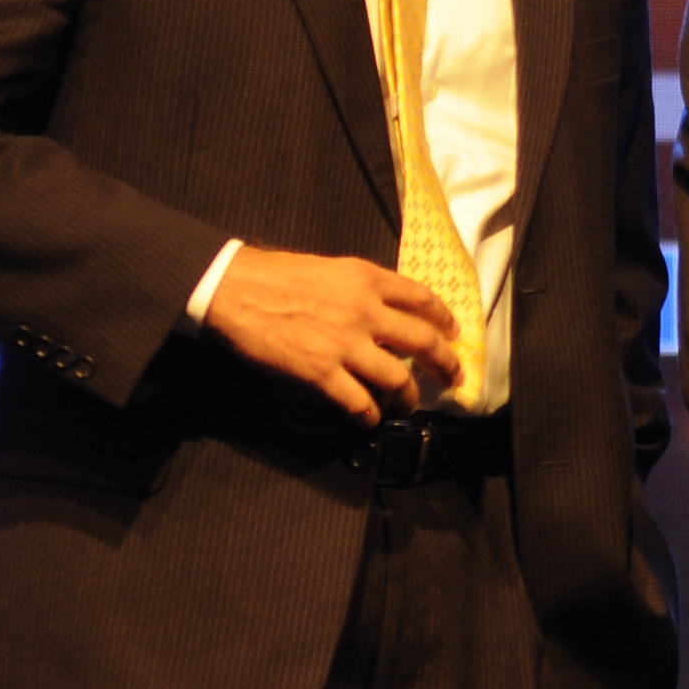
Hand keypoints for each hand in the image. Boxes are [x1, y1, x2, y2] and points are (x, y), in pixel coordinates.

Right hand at [202, 245, 455, 420]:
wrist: (235, 289)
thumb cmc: (276, 275)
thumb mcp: (331, 269)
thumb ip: (361, 288)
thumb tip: (383, 309)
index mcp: (368, 280)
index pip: (422, 298)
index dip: (443, 318)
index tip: (453, 332)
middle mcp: (365, 311)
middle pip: (422, 341)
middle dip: (444, 363)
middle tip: (453, 377)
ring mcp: (345, 344)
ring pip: (397, 378)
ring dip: (408, 396)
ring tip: (409, 404)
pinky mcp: (321, 373)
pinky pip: (358, 402)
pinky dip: (369, 415)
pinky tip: (370, 419)